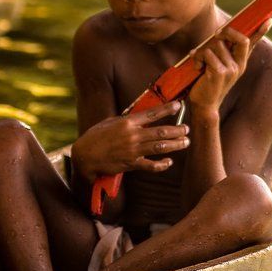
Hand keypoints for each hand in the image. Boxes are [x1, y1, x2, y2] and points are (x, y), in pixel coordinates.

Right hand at [71, 100, 188, 180]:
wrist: (84, 156)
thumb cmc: (96, 137)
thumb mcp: (110, 122)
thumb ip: (127, 120)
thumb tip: (141, 116)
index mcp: (127, 122)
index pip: (152, 114)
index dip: (167, 109)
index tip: (179, 106)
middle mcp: (132, 135)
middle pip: (161, 131)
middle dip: (177, 130)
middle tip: (187, 129)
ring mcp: (132, 150)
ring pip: (159, 147)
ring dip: (175, 145)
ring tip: (185, 142)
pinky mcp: (131, 164)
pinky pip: (150, 165)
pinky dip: (161, 164)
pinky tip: (169, 162)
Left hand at [188, 20, 271, 112]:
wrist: (204, 104)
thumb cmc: (208, 82)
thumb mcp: (218, 66)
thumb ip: (222, 52)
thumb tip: (220, 35)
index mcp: (240, 62)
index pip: (253, 44)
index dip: (260, 31)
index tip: (269, 20)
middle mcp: (239, 65)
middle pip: (241, 39)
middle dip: (227, 31)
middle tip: (216, 34)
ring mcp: (232, 69)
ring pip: (217, 45)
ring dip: (203, 51)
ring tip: (200, 63)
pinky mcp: (220, 73)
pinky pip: (207, 54)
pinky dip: (198, 58)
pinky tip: (198, 68)